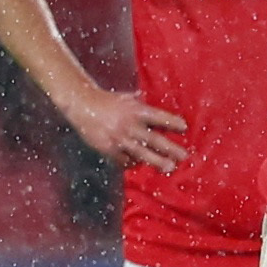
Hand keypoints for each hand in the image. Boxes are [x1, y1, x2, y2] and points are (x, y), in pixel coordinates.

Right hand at [66, 85, 187, 173]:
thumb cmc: (109, 102)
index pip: (158, 117)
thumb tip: (158, 113)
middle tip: (184, 156)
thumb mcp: (127, 99)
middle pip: (154, 139)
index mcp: (136, 110)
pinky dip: (134, 163)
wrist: (82, 105)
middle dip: (170, 149)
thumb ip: (143, 106)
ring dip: (157, 161)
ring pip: (142, 153)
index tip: (185, 127)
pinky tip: (140, 164)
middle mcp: (129, 125)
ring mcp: (119, 139)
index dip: (171, 122)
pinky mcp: (109, 149)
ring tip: (170, 168)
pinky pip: (125, 160)